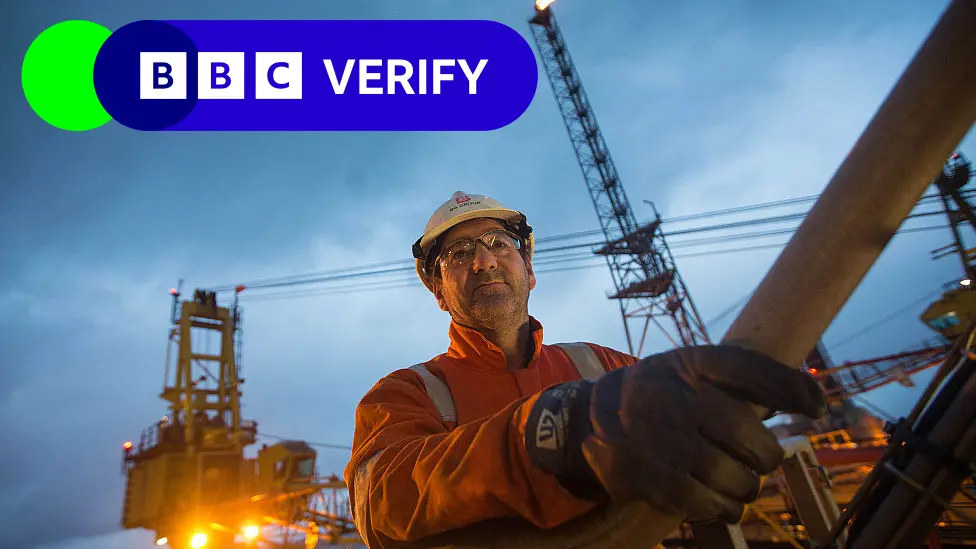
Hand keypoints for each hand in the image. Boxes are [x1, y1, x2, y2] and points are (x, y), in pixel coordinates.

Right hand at [523, 344, 825, 522]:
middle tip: (758, 462)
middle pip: (749, 435)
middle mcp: (671, 395)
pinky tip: (724, 505)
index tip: (818, 406)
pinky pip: (701, 502)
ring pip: (730, 476)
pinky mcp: (641, 474)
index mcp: (688, 364)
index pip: (745, 368)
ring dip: (745, 487)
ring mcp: (655, 436)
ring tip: (740, 485)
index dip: (787, 385)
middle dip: (764, 456)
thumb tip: (816, 400)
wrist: (588, 417)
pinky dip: (722, 508)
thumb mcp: (692, 371)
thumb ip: (746, 378)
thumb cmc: (661, 395)